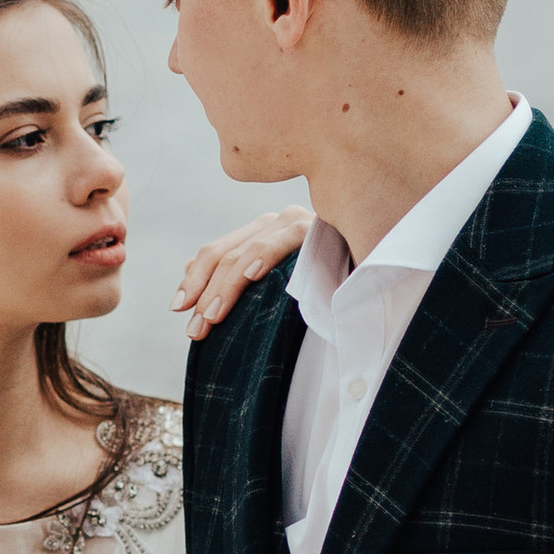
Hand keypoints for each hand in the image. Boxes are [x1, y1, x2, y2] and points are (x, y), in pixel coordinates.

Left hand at [173, 208, 307, 339]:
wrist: (376, 272)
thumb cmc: (320, 283)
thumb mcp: (273, 281)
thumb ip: (232, 271)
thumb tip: (187, 266)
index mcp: (260, 233)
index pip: (214, 253)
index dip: (193, 279)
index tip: (177, 308)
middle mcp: (273, 223)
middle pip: (224, 255)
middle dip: (205, 294)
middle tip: (195, 330)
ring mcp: (292, 223)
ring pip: (246, 253)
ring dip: (226, 288)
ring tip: (213, 317)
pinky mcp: (312, 228)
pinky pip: (283, 241)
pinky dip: (264, 256)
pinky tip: (251, 276)